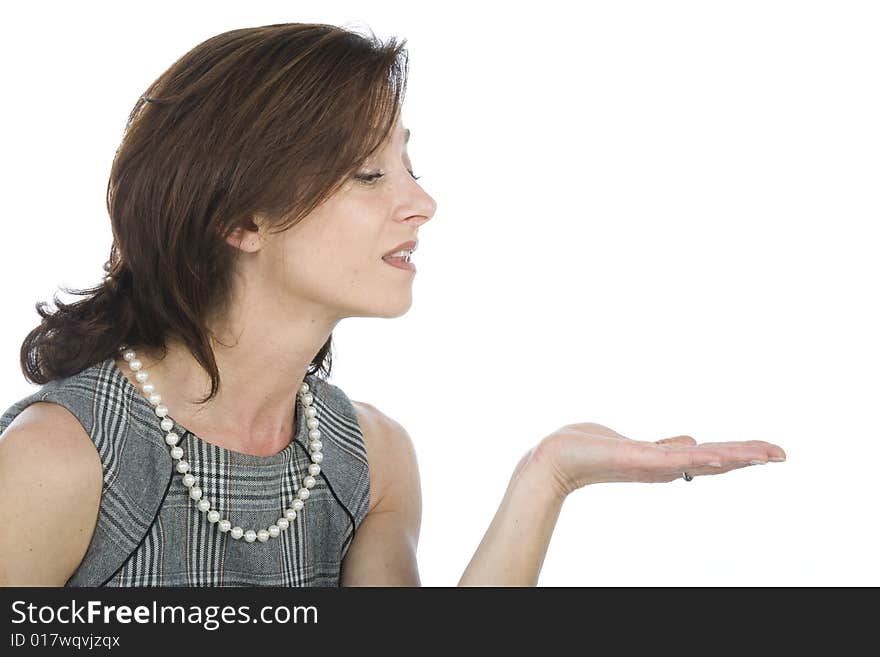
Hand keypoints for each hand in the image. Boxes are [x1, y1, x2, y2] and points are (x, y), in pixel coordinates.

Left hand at [531, 422, 786, 496]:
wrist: (557, 458)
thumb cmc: (590, 450)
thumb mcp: (635, 446)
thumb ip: (665, 447)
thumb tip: (694, 443)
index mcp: (666, 462)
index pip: (712, 459)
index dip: (741, 455)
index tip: (770, 452)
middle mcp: (664, 468)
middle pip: (715, 462)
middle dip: (748, 457)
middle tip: (782, 454)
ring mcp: (653, 465)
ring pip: (702, 461)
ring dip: (734, 456)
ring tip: (766, 454)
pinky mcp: (638, 459)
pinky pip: (674, 458)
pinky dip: (698, 457)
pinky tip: (720, 455)